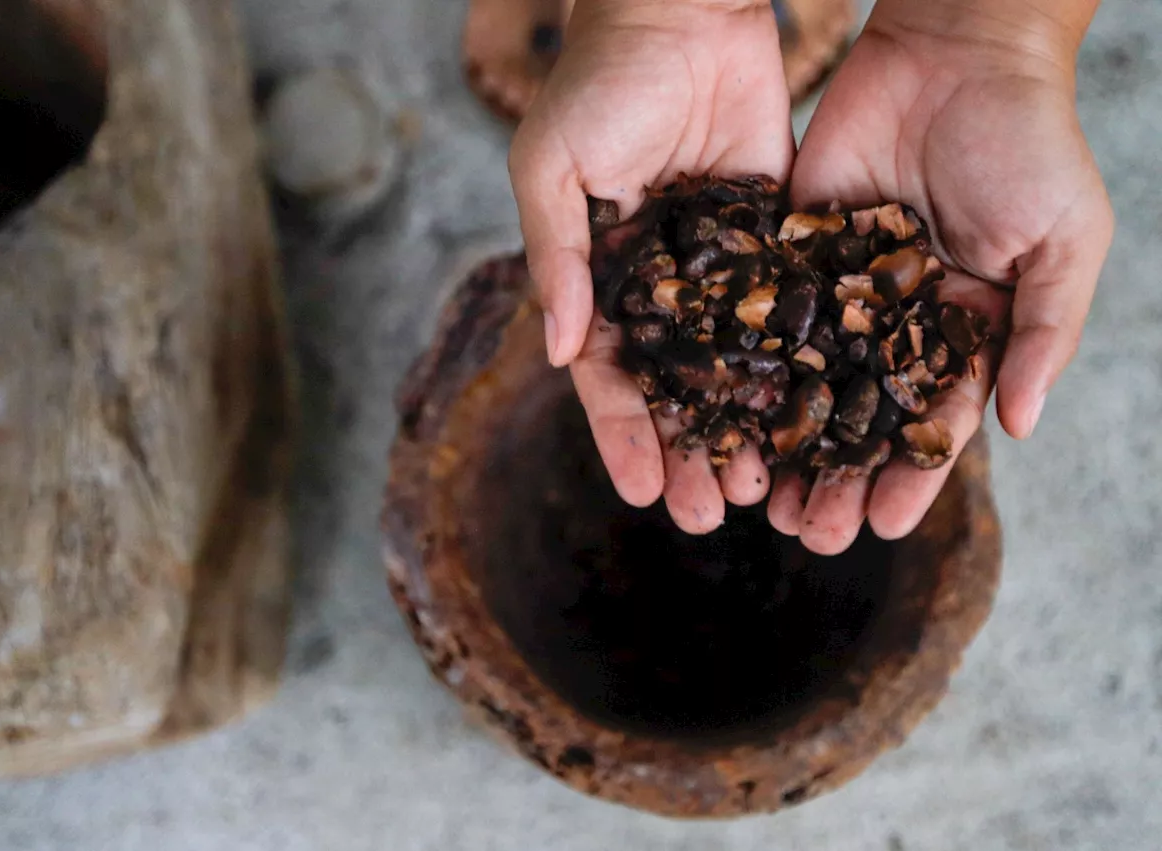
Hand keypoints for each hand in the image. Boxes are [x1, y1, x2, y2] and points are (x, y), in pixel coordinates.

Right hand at [509, 0, 794, 533]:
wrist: (680, 8)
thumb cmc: (598, 84)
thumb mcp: (552, 168)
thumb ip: (557, 258)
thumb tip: (563, 353)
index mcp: (599, 279)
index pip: (610, 377)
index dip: (624, 437)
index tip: (646, 494)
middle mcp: (659, 287)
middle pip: (676, 390)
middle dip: (690, 454)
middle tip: (714, 517)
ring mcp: (718, 268)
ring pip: (735, 367)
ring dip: (746, 430)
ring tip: (768, 490)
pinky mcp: (773, 238)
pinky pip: (785, 312)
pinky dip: (795, 367)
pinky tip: (816, 416)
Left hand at [781, 4, 1113, 552]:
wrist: (957, 51)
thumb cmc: (1028, 143)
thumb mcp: (1063, 241)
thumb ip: (1042, 333)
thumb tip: (1020, 428)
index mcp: (963, 329)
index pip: (933, 420)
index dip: (911, 477)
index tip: (885, 528)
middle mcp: (896, 321)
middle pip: (860, 417)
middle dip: (838, 478)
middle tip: (808, 535)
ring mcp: (840, 289)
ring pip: (806, 382)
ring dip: (785, 444)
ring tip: (758, 501)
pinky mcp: (793, 250)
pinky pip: (765, 316)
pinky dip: (747, 368)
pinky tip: (724, 416)